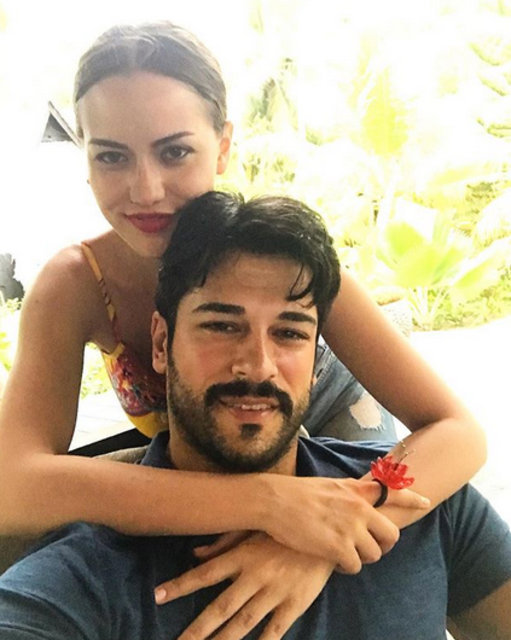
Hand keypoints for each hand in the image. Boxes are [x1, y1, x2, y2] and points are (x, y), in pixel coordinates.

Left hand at [154, 532, 333, 639]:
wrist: (328, 534)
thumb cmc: (286, 531)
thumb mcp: (254, 529)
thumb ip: (223, 542)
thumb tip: (195, 554)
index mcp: (243, 555)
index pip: (205, 573)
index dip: (181, 585)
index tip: (158, 595)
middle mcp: (255, 576)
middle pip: (220, 608)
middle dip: (196, 629)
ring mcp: (275, 592)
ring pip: (242, 624)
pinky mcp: (294, 605)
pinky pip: (273, 632)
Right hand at [261, 475, 429, 572]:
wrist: (275, 500)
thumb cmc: (296, 493)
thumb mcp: (329, 485)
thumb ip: (349, 493)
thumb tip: (360, 498)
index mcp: (356, 490)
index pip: (393, 490)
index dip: (412, 498)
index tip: (425, 502)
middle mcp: (359, 508)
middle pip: (391, 535)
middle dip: (383, 545)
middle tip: (368, 548)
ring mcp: (351, 528)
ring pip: (374, 554)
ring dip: (361, 558)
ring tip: (344, 554)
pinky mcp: (339, 547)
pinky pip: (355, 566)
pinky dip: (346, 567)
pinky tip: (333, 560)